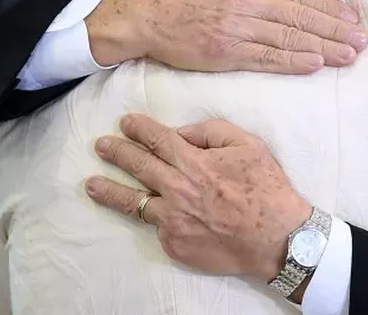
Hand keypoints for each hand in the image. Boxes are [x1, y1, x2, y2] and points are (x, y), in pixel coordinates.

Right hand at [85, 0, 367, 73]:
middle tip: (361, 41)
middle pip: (301, 17)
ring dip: (323, 49)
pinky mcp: (227, 53)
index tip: (353, 18)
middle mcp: (248, 0)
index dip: (331, 8)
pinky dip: (293, 61)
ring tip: (347, 56)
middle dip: (335, 30)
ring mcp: (238, 28)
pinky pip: (267, 58)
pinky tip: (315, 64)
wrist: (150, 13)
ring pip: (289, 39)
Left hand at [85, 114, 310, 280]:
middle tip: (100, 145)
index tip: (125, 122)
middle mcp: (177, 190)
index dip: (139, 128)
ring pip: (132, 202)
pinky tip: (147, 212)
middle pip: (138, 166)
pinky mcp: (175, 244)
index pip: (157, 139)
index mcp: (194, 162)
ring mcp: (173, 220)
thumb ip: (212, 132)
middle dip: (116, 152)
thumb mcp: (248, 145)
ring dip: (109, 190)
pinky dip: (152, 217)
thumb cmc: (266, 189)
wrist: (277, 239)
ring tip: (91, 184)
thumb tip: (183, 132)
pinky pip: (157, 226)